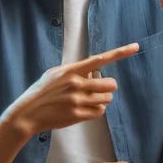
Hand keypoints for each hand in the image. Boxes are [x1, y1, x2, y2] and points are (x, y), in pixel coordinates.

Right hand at [6, 43, 139, 137]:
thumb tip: (92, 70)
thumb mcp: (54, 74)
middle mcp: (76, 84)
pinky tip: (86, 109)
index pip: (100, 59)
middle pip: (110, 84)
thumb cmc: (41, 92)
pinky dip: (97, 110)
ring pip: (106, 99)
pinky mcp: (77, 115)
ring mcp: (77, 100)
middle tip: (102, 89)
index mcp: (71, 70)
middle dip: (109, 87)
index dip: (120, 53)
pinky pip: (99, 111)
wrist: (27, 114)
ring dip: (103, 99)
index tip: (136, 47)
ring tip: (91, 99)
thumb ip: (74, 70)